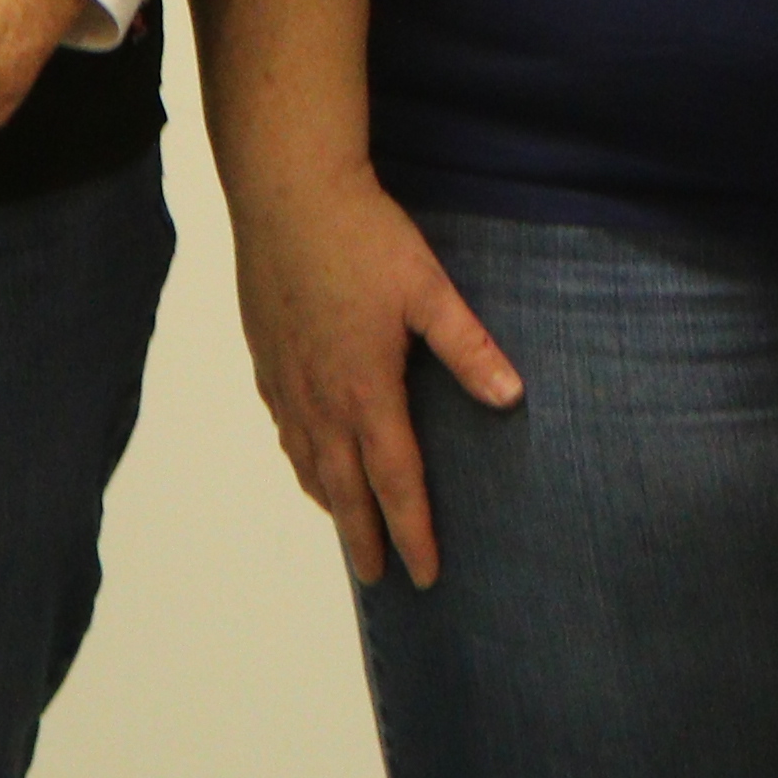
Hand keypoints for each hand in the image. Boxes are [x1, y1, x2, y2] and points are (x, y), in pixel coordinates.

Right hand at [227, 165, 526, 581]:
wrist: (288, 197)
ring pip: (308, 463)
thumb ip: (468, 347)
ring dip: (330, 503)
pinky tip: (309, 460)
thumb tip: (511, 396)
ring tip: (346, 530)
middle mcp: (321, 400)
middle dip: (363, 538)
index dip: (412, 531)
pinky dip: (301, 460)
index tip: (425, 574)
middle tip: (378, 579)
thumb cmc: (364, 238)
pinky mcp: (267, 360)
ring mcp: (287, 383)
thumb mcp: (429, 289)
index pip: (395, 480)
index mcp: (367, 390)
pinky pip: (284, 431)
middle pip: (343, 489)